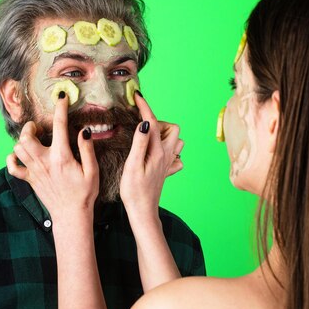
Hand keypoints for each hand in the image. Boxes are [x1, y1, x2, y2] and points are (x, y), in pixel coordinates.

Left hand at [6, 92, 98, 230]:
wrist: (71, 216)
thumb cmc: (84, 194)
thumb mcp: (92, 171)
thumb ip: (87, 150)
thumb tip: (83, 131)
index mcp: (62, 157)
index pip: (59, 125)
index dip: (60, 108)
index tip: (62, 97)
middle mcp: (44, 162)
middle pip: (26, 137)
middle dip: (30, 127)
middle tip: (40, 127)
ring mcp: (34, 171)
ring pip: (18, 149)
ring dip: (23, 140)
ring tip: (34, 139)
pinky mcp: (30, 180)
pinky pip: (13, 168)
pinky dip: (12, 159)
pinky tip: (20, 156)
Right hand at [119, 92, 183, 222]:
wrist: (143, 212)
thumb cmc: (134, 191)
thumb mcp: (132, 165)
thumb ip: (140, 143)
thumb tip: (146, 123)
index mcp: (157, 151)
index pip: (152, 122)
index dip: (145, 107)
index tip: (137, 96)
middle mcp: (167, 155)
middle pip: (172, 129)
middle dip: (159, 122)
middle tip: (142, 128)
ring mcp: (168, 163)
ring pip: (176, 141)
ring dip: (164, 135)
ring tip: (148, 139)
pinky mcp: (166, 171)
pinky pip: (174, 155)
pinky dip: (168, 150)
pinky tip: (156, 154)